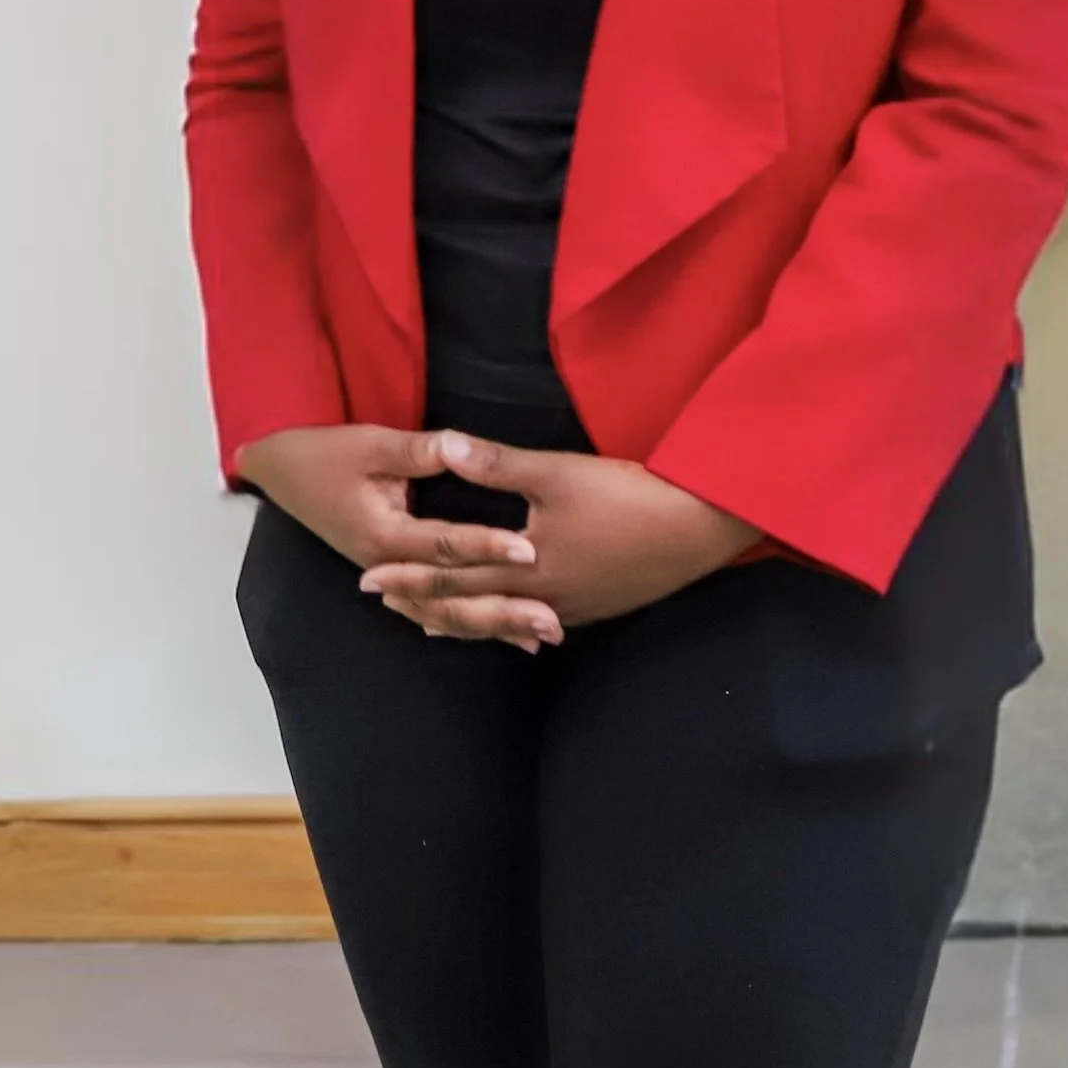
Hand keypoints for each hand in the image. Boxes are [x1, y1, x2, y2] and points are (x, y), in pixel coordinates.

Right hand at [234, 425, 563, 651]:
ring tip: (544, 636)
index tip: (529, 551)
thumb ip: (420, 451)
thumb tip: (461, 445)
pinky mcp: (394, 576)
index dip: (487, 547)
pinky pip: (437, 608)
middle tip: (552, 619)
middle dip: (504, 609)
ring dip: (495, 625)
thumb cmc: (324, 455)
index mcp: (383, 536)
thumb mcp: (371, 445)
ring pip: (447, 613)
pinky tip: (506, 635)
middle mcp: (388, 568)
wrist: (281, 473)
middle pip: (453, 596)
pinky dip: (471, 621)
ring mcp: (390, 578)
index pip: (445, 547)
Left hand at [359, 434, 762, 636]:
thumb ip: (497, 465)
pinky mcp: (597, 607)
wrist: (698, 531)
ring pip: (502, 622)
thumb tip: (444, 444)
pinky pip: (535, 624)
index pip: (451, 577)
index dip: (407, 577)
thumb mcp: (557, 471)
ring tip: (434, 621)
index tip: (368, 580)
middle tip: (386, 606)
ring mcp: (571, 609)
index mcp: (525, 566)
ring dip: (464, 620)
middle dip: (426, 606)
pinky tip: (511, 623)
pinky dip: (506, 623)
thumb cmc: (627, 497)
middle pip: (471, 609)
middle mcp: (542, 599)